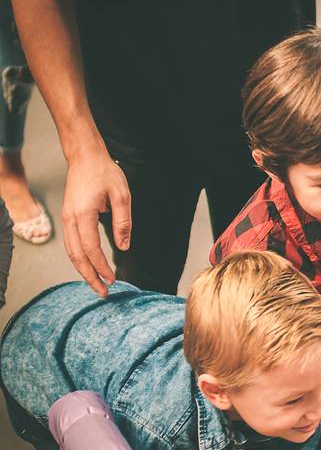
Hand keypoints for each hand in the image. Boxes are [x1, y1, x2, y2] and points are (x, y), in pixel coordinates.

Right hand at [62, 143, 131, 296]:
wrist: (85, 157)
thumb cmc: (105, 173)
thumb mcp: (122, 195)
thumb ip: (123, 222)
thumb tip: (124, 246)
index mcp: (83, 215)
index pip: (91, 249)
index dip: (101, 267)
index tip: (113, 280)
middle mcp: (71, 220)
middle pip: (77, 256)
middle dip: (90, 277)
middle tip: (103, 292)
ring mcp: (67, 219)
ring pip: (71, 252)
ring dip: (83, 270)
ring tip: (96, 284)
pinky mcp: (68, 218)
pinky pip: (71, 244)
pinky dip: (79, 259)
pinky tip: (89, 267)